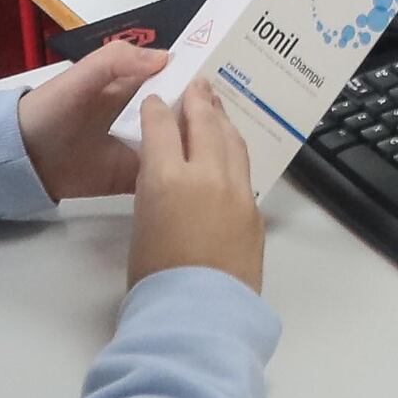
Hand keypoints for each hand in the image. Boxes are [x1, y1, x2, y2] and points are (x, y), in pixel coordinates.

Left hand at [12, 42, 265, 287]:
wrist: (22, 160)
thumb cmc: (51, 110)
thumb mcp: (80, 77)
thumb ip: (115, 60)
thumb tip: (168, 58)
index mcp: (136, 85)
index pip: (179, 78)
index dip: (205, 77)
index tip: (242, 78)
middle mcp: (147, 116)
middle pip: (188, 113)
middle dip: (216, 113)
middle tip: (256, 117)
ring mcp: (144, 148)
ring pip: (183, 145)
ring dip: (207, 146)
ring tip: (246, 148)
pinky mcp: (137, 178)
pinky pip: (168, 177)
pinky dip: (187, 179)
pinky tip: (217, 181)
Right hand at [124, 77, 263, 291]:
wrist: (199, 314)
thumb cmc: (155, 278)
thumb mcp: (142, 224)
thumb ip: (156, 191)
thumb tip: (169, 179)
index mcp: (167, 177)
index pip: (162, 127)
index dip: (157, 109)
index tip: (156, 100)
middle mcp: (206, 175)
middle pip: (205, 124)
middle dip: (200, 101)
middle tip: (199, 84)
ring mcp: (237, 191)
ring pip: (232, 142)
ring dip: (223, 120)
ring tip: (218, 107)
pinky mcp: (254, 211)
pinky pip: (244, 170)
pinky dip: (235, 152)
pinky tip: (232, 150)